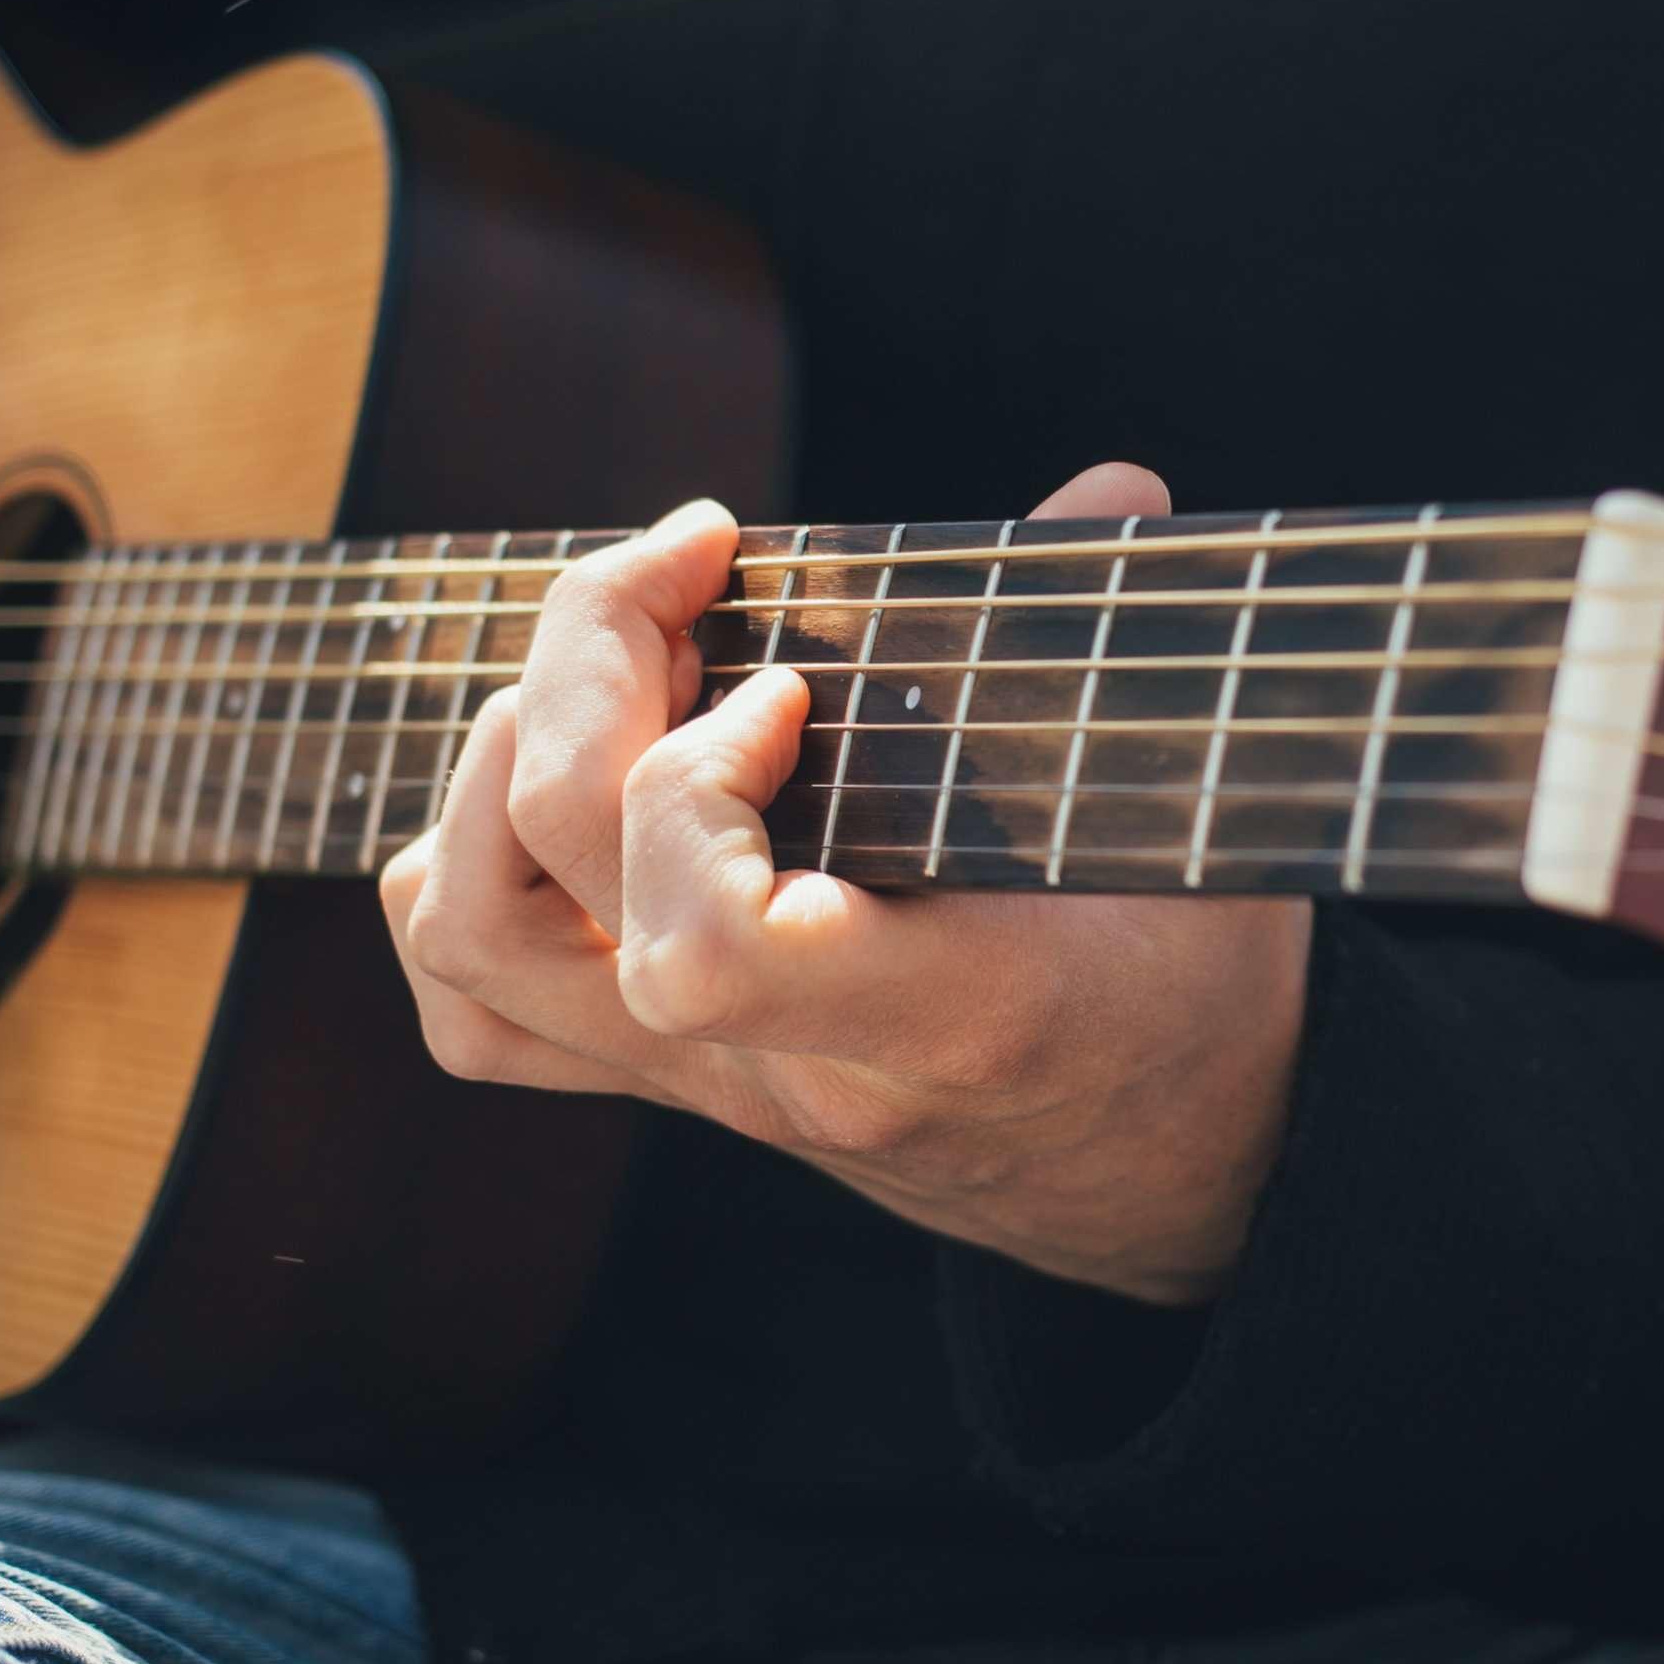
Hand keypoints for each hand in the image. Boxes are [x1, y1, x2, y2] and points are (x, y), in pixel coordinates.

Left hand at [381, 467, 1311, 1307]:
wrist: (1172, 1175)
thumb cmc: (1191, 985)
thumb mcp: (1196, 821)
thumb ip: (1131, 650)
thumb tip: (1110, 488)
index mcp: (935, 1016)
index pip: (704, 948)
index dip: (692, 775)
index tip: (793, 679)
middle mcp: (786, 1066)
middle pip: (542, 878)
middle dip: (578, 667)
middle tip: (688, 574)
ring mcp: (708, 1083)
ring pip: (469, 938)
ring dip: (498, 759)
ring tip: (620, 667)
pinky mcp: (668, 1076)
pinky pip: (478, 1003)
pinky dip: (467, 861)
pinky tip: (571, 770)